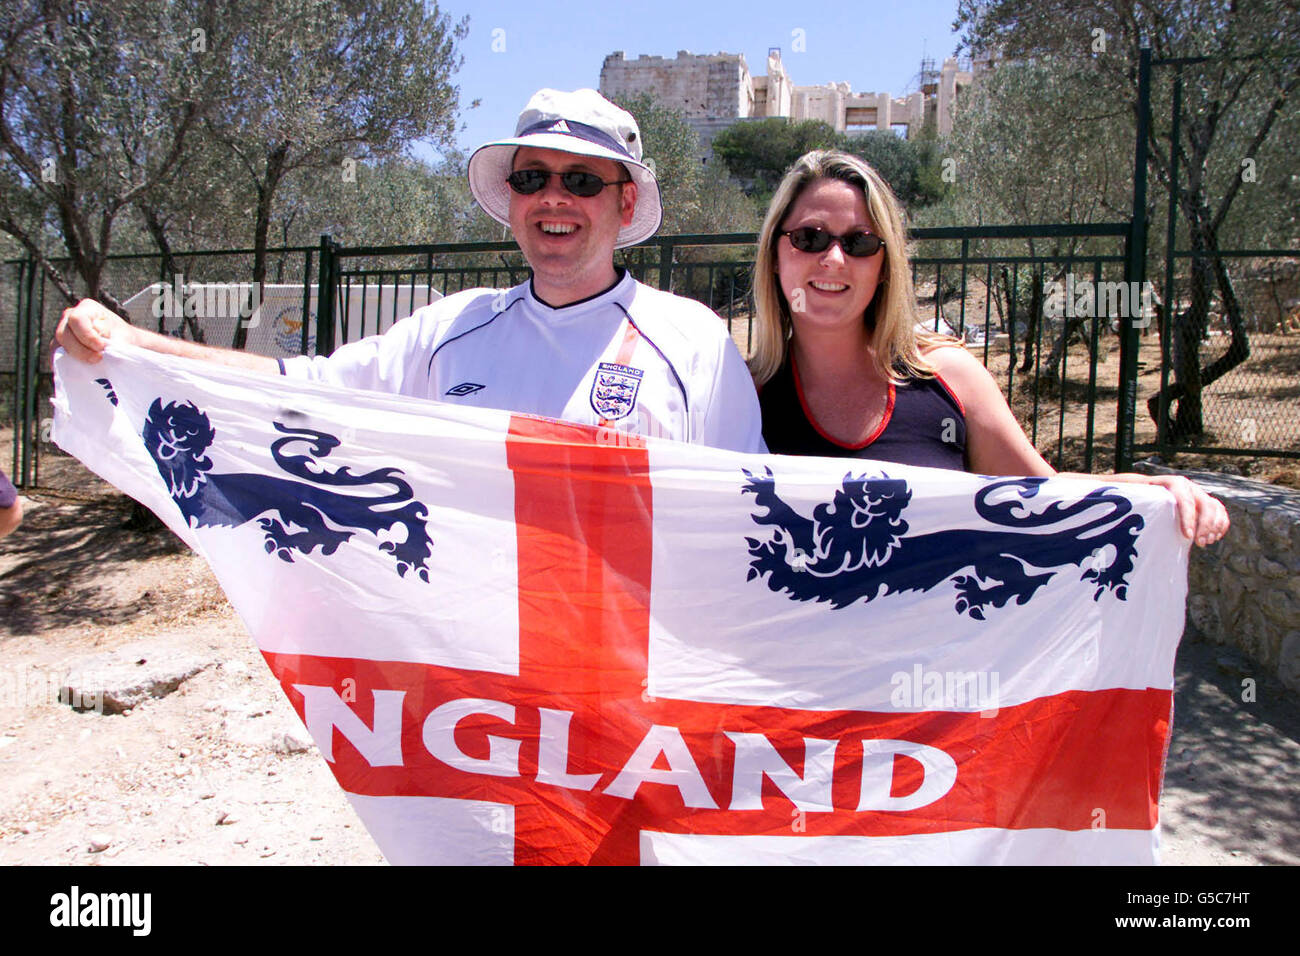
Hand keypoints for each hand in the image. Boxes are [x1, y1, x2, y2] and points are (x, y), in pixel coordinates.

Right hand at [55, 299, 135, 362]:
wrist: (123, 346)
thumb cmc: (124, 338)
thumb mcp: (125, 337)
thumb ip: (115, 343)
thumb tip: (108, 354)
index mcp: (87, 309)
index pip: (77, 319)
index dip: (87, 335)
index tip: (101, 347)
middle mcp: (70, 318)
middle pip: (64, 334)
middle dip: (81, 350)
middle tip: (98, 359)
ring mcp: (63, 333)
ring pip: (58, 347)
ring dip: (75, 358)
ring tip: (93, 365)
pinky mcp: (60, 348)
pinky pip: (57, 358)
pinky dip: (68, 365)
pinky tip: (82, 371)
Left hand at [1113, 473, 1229, 546]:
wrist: (1148, 493)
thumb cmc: (1136, 497)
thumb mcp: (1132, 496)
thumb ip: (1130, 498)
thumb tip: (1109, 497)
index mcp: (1171, 483)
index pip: (1184, 498)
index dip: (1188, 517)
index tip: (1187, 536)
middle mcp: (1188, 486)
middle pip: (1204, 504)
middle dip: (1204, 525)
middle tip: (1198, 543)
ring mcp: (1199, 493)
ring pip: (1214, 507)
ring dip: (1214, 527)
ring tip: (1204, 543)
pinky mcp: (1206, 502)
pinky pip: (1220, 512)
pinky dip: (1221, 525)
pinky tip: (1214, 538)